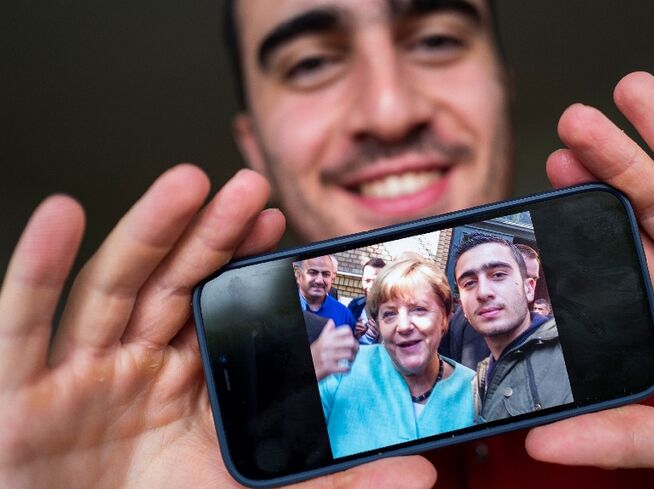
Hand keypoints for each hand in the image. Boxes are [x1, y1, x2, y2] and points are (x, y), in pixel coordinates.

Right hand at [0, 165, 434, 488]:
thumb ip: (332, 486)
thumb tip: (420, 474)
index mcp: (188, 384)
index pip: (220, 310)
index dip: (244, 264)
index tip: (279, 223)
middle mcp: (135, 367)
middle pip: (172, 285)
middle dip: (208, 234)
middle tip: (249, 188)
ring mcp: (78, 376)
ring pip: (111, 290)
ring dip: (146, 233)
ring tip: (186, 185)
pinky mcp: (19, 397)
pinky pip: (22, 326)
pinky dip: (34, 268)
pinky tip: (59, 215)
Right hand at [311, 319, 359, 379]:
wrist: (305, 367)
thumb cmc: (314, 355)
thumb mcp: (319, 341)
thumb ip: (327, 332)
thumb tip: (331, 321)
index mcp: (327, 337)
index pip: (346, 330)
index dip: (351, 335)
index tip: (351, 339)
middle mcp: (328, 345)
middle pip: (351, 342)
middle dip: (356, 347)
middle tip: (354, 351)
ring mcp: (328, 356)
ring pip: (349, 354)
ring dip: (352, 359)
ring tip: (350, 360)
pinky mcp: (329, 368)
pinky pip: (345, 368)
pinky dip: (347, 369)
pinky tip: (345, 368)